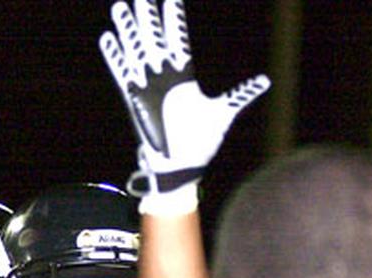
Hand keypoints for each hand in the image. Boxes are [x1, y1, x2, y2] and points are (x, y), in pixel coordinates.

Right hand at [99, 0, 269, 199]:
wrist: (181, 167)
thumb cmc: (201, 143)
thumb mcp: (223, 112)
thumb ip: (240, 93)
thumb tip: (264, 81)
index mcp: (184, 77)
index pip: (178, 39)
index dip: (174, 18)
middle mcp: (164, 77)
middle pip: (155, 39)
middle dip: (148, 17)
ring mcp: (147, 86)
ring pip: (136, 51)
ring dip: (128, 30)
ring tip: (120, 8)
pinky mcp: (135, 99)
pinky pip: (122, 73)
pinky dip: (115, 57)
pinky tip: (107, 40)